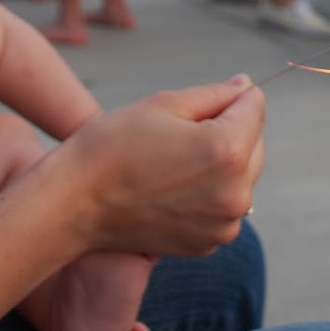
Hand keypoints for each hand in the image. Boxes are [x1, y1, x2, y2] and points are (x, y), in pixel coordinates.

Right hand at [63, 75, 264, 257]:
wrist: (73, 204)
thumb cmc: (113, 146)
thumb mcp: (164, 104)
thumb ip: (215, 94)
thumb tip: (246, 87)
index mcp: (227, 150)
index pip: (254, 105)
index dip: (229, 97)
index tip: (194, 107)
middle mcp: (236, 193)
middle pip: (255, 142)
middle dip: (230, 130)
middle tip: (178, 134)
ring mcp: (224, 224)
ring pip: (243, 176)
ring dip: (222, 163)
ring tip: (173, 163)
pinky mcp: (210, 243)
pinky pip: (225, 205)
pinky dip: (209, 193)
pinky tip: (171, 189)